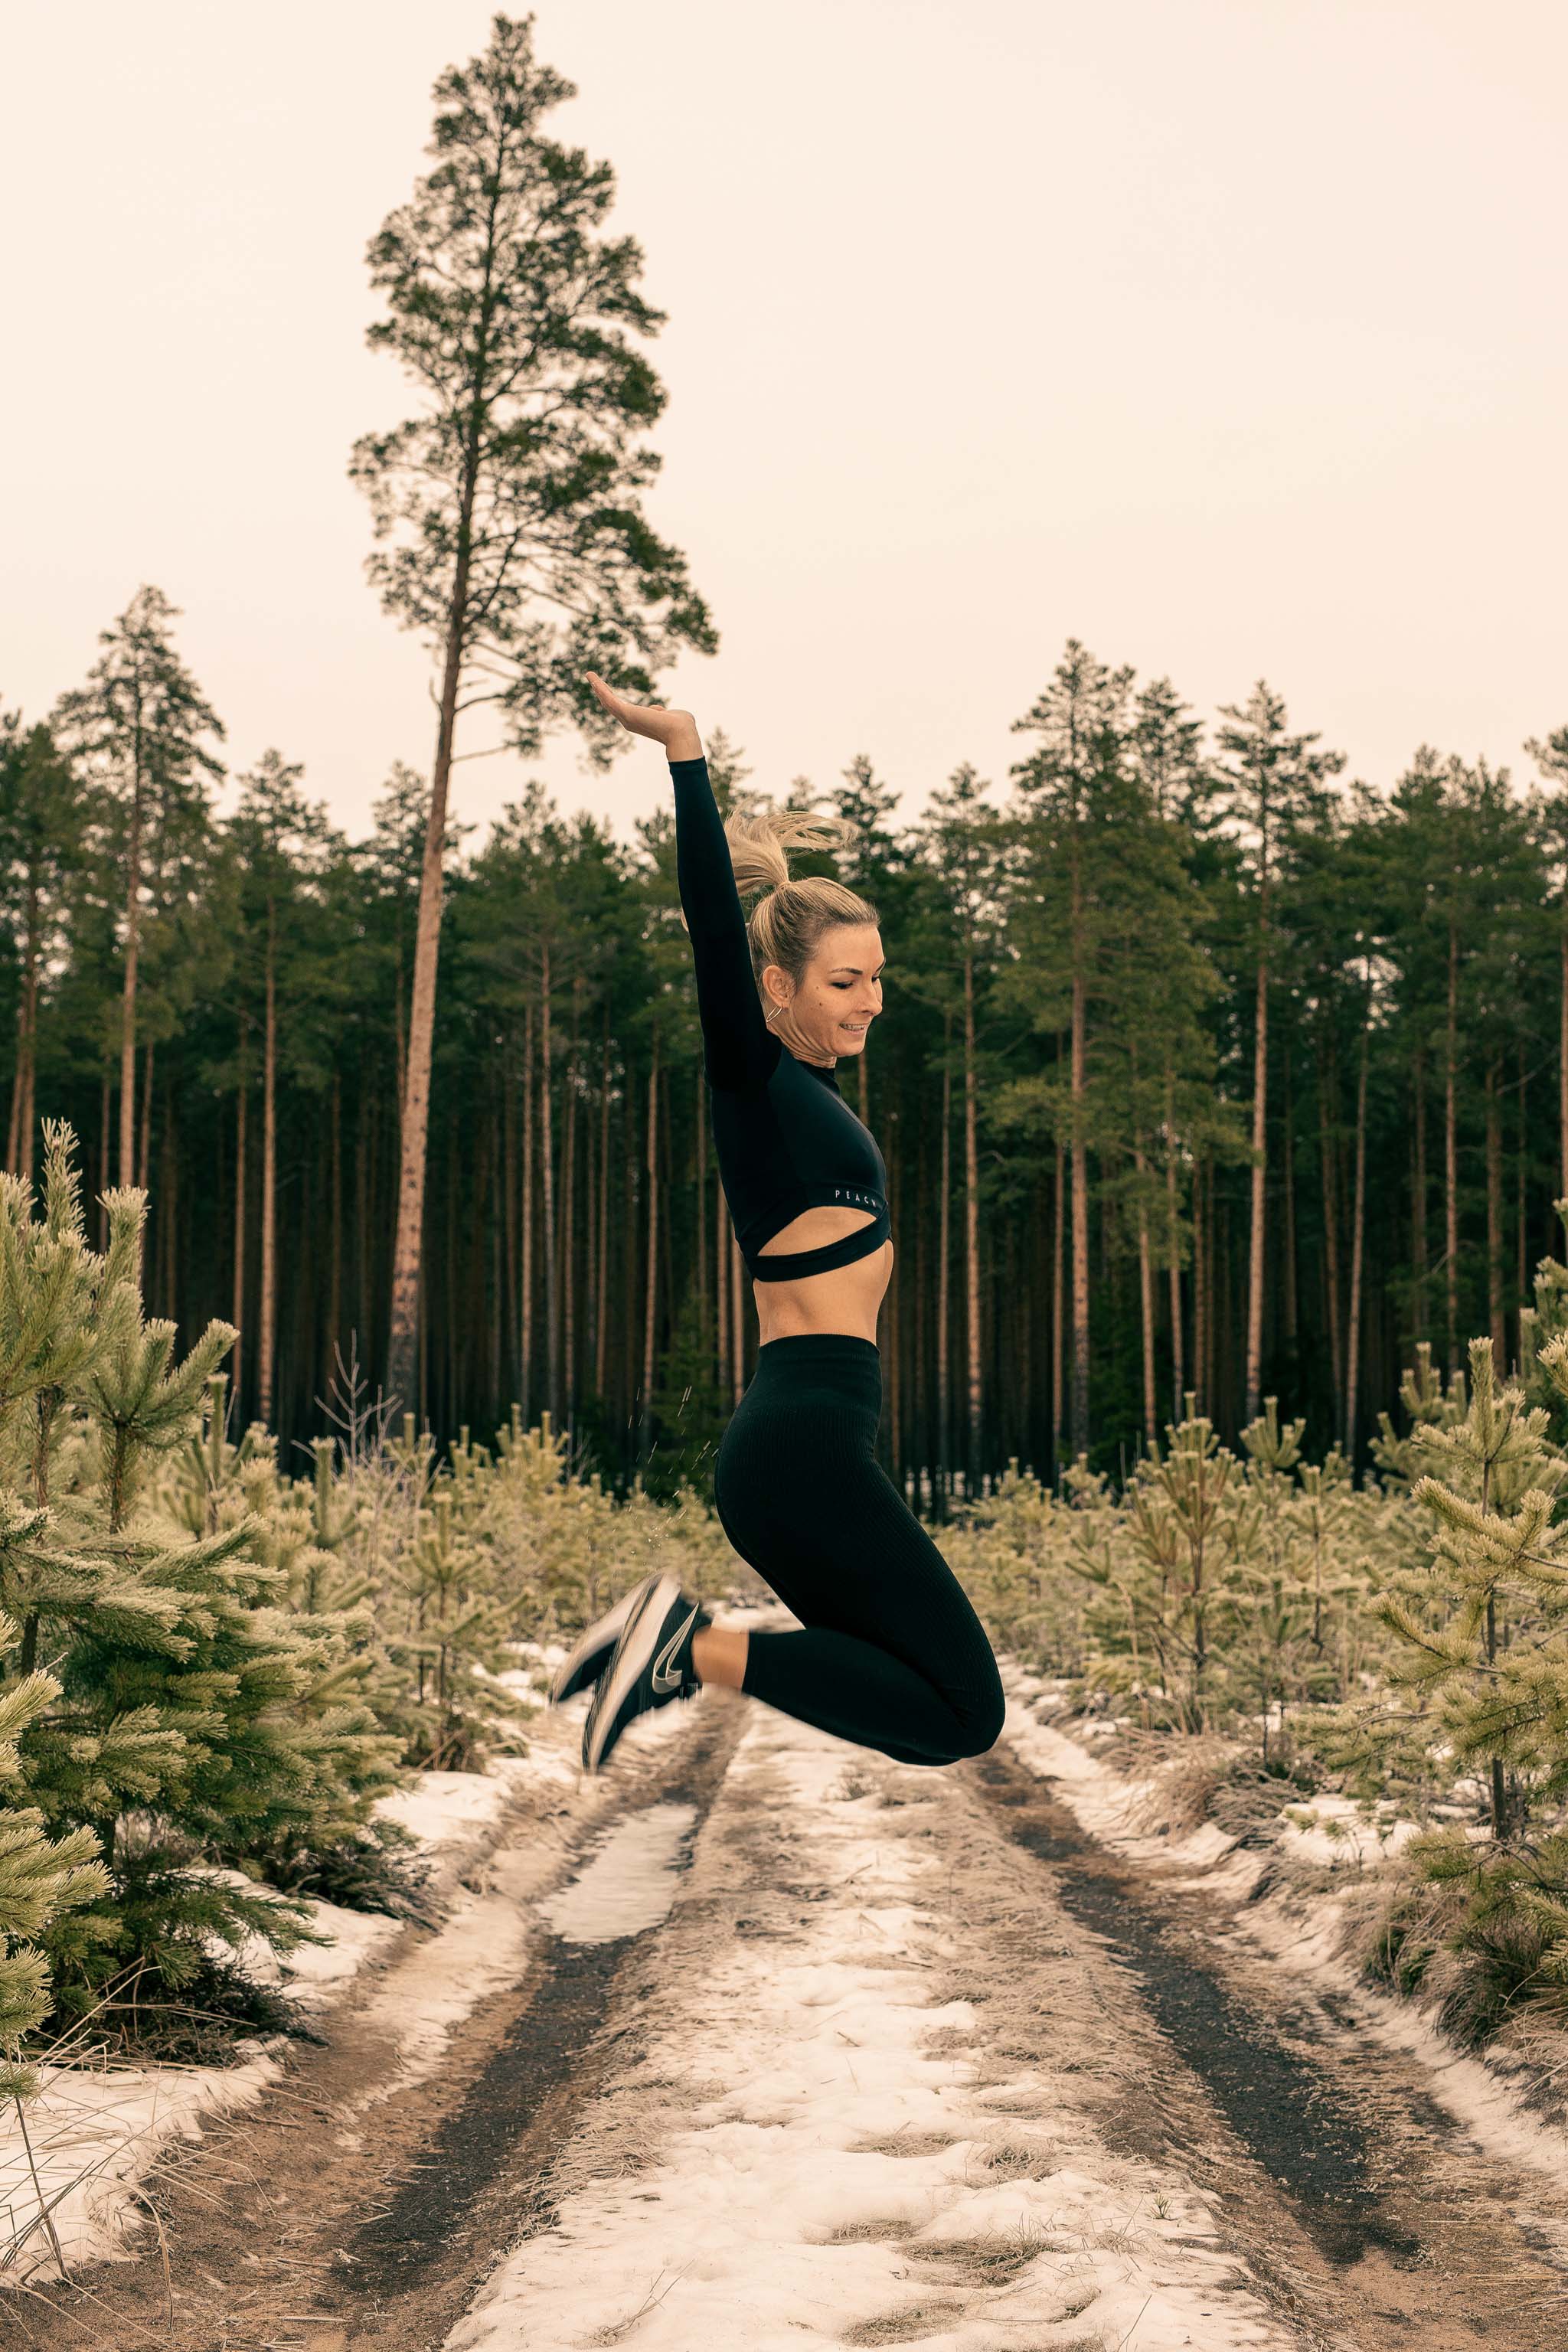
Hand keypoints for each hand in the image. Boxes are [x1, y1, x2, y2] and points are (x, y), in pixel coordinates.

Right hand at [586, 673, 700, 757]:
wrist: (681, 732)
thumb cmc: (681, 726)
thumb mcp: (670, 715)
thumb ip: (663, 712)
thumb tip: (659, 711)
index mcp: (639, 723)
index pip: (623, 709)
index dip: (614, 700)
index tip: (606, 691)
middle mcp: (630, 722)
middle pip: (610, 705)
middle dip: (601, 692)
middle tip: (593, 680)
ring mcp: (626, 718)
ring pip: (607, 701)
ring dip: (598, 687)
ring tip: (590, 675)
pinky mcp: (626, 712)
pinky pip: (609, 698)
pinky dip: (600, 688)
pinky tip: (593, 678)